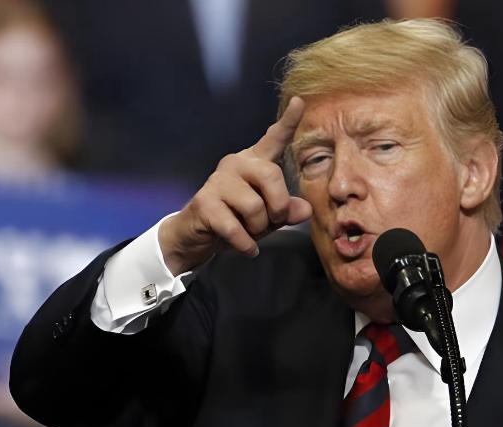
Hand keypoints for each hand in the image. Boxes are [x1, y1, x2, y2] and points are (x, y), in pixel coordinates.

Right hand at [159, 97, 311, 274]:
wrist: (198, 236)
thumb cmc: (239, 221)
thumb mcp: (269, 217)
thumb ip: (288, 210)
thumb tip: (305, 209)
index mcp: (254, 163)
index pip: (274, 139)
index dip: (288, 122)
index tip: (301, 102)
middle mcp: (235, 164)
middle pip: (272, 177)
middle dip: (278, 207)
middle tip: (272, 222)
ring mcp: (218, 182)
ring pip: (255, 207)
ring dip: (259, 230)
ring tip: (250, 232)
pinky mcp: (205, 203)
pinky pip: (237, 228)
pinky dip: (246, 244)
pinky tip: (247, 248)